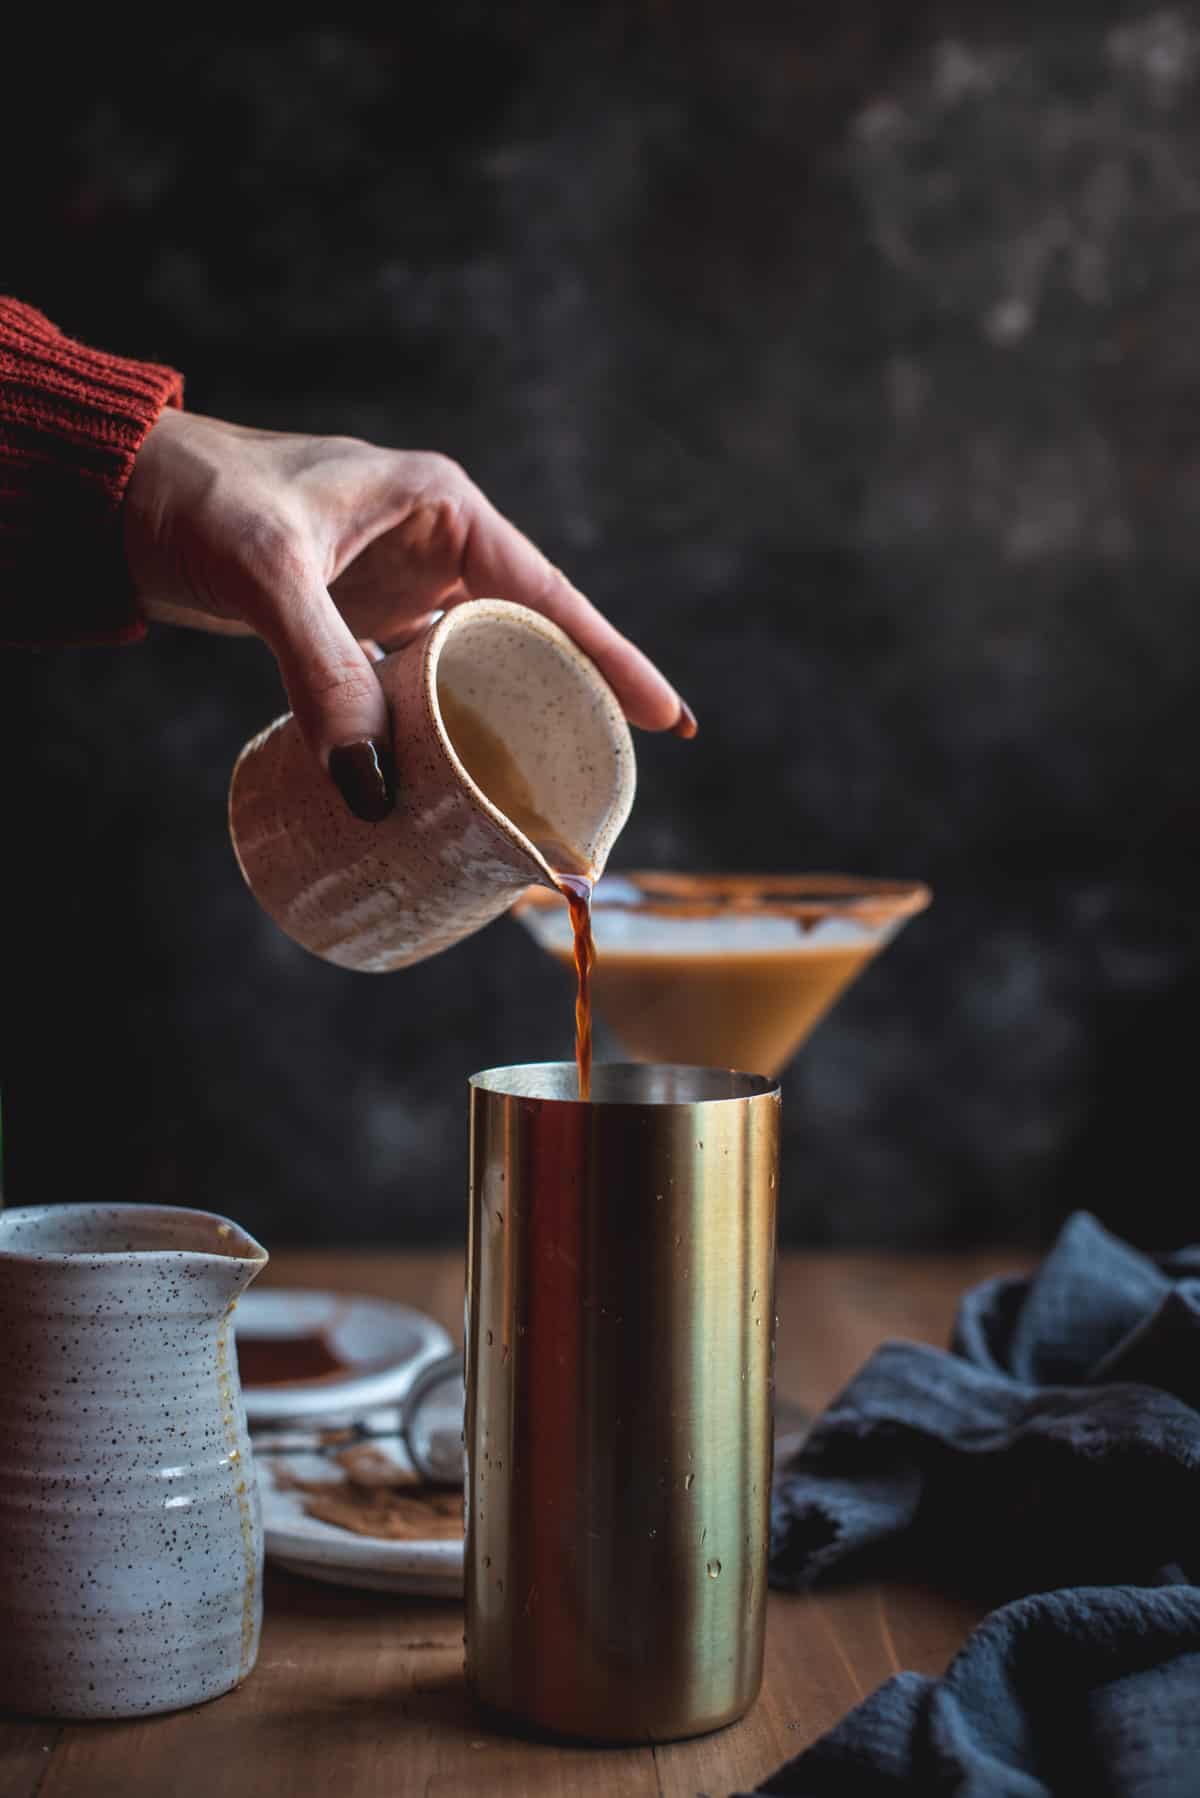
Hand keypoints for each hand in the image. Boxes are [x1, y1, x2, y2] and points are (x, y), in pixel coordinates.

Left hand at [123, 409, 694, 820]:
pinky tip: (460, 772)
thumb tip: (373, 789)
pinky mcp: (362, 621)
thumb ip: (321, 670)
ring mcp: (399, 585)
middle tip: (610, 779)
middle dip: (572, 703)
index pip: (549, 593)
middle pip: (528, 636)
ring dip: (510, 721)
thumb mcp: (270, 577)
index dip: (612, 660)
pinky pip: (424, 683)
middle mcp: (435, 544)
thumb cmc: (199, 501)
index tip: (666, 720)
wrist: (122, 496)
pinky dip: (445, 726)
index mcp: (444, 506)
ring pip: (479, 664)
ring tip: (549, 789)